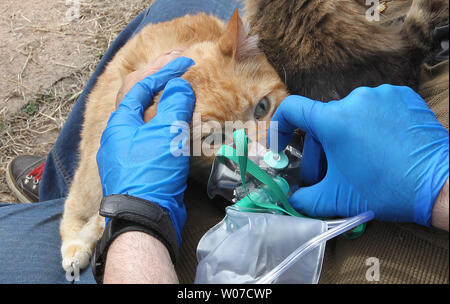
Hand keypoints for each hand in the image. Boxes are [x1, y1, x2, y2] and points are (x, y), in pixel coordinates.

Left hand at [97, 57, 195, 242]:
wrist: (146, 216)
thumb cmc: (152, 171)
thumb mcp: (166, 133)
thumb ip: (175, 104)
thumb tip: (180, 85)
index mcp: (121, 123)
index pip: (140, 86)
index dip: (163, 70)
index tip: (185, 62)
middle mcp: (120, 135)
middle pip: (138, 98)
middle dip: (158, 79)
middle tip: (178, 64)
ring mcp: (129, 152)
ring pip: (146, 118)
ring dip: (162, 100)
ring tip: (177, 87)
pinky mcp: (141, 166)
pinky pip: (153, 136)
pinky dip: (165, 123)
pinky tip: (176, 122)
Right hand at [269, 85, 448, 225]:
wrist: (440, 183)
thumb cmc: (386, 190)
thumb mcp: (336, 199)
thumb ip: (304, 200)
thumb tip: (290, 199)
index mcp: (333, 121)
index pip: (292, 109)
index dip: (280, 126)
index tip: (284, 144)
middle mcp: (354, 100)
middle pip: (323, 120)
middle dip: (320, 147)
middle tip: (328, 172)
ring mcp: (381, 94)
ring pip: (349, 114)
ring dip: (346, 136)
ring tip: (359, 160)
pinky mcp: (402, 95)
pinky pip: (375, 107)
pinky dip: (371, 124)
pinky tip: (381, 145)